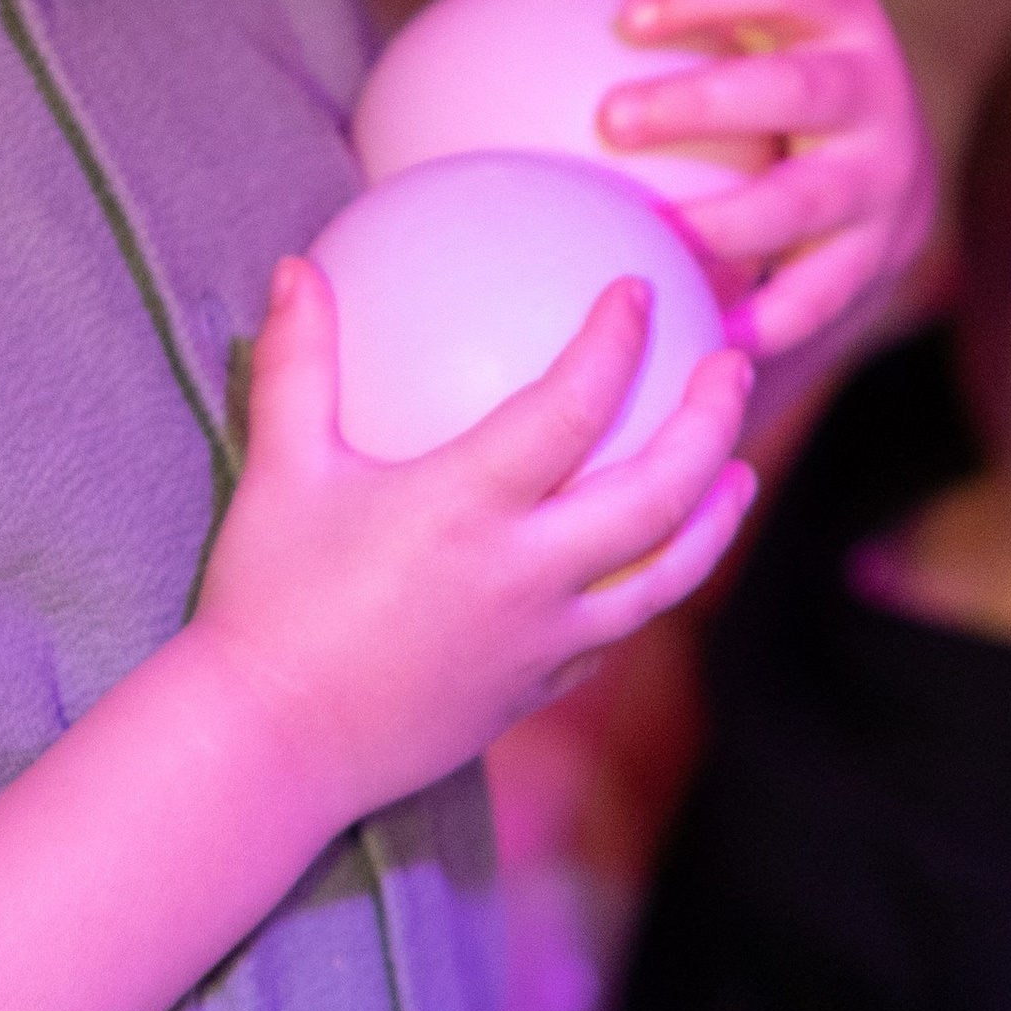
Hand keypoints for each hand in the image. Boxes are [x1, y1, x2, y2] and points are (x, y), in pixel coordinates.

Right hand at [193, 256, 755, 825]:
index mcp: (470, 505)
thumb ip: (295, 364)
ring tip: (742, 475)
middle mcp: (528, 573)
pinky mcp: (533, 692)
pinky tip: (653, 569)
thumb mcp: (277, 472)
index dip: (617, 341)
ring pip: (665, 578)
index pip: (574, 405)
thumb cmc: (267, 599)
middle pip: (660, 493)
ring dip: (717, 520)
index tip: (639, 290)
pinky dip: (649, 591)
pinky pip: (614, 637)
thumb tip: (298, 267)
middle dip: (712, 422)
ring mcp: (542, 641)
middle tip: (734, 365)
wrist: (273, 742)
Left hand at [573, 0, 935, 364]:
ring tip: (647, 233)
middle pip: (792, 90)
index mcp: (840, 17)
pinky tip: (695, 328)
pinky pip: (817, 294)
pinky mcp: (876, 259)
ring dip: (726, 222)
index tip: (625, 17)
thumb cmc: (779, 70)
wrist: (879, 179)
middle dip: (703, 104)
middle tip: (609, 120)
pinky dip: (761, 317)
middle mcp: (874, 94)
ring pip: (804, 201)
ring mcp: (883, 180)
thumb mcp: (742, 12)